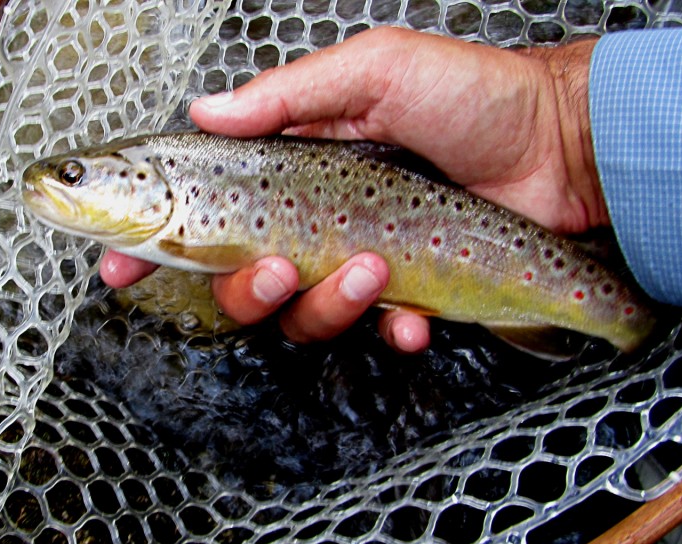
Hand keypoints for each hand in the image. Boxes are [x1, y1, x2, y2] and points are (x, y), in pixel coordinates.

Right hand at [101, 27, 603, 351]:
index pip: (205, 210)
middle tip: (277, 267)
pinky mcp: (405, 295)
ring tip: (376, 269)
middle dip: (246, 290)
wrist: (562, 146)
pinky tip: (414, 312)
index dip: (156, 242)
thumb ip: (288, 95)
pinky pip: (374, 335)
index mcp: (293, 166)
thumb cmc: (473, 95)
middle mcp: (315, 219)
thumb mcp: (375, 70)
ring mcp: (358, 262)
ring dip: (327, 306)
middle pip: (242, 282)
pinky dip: (391, 329)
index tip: (119, 264)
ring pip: (302, 317)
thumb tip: (206, 110)